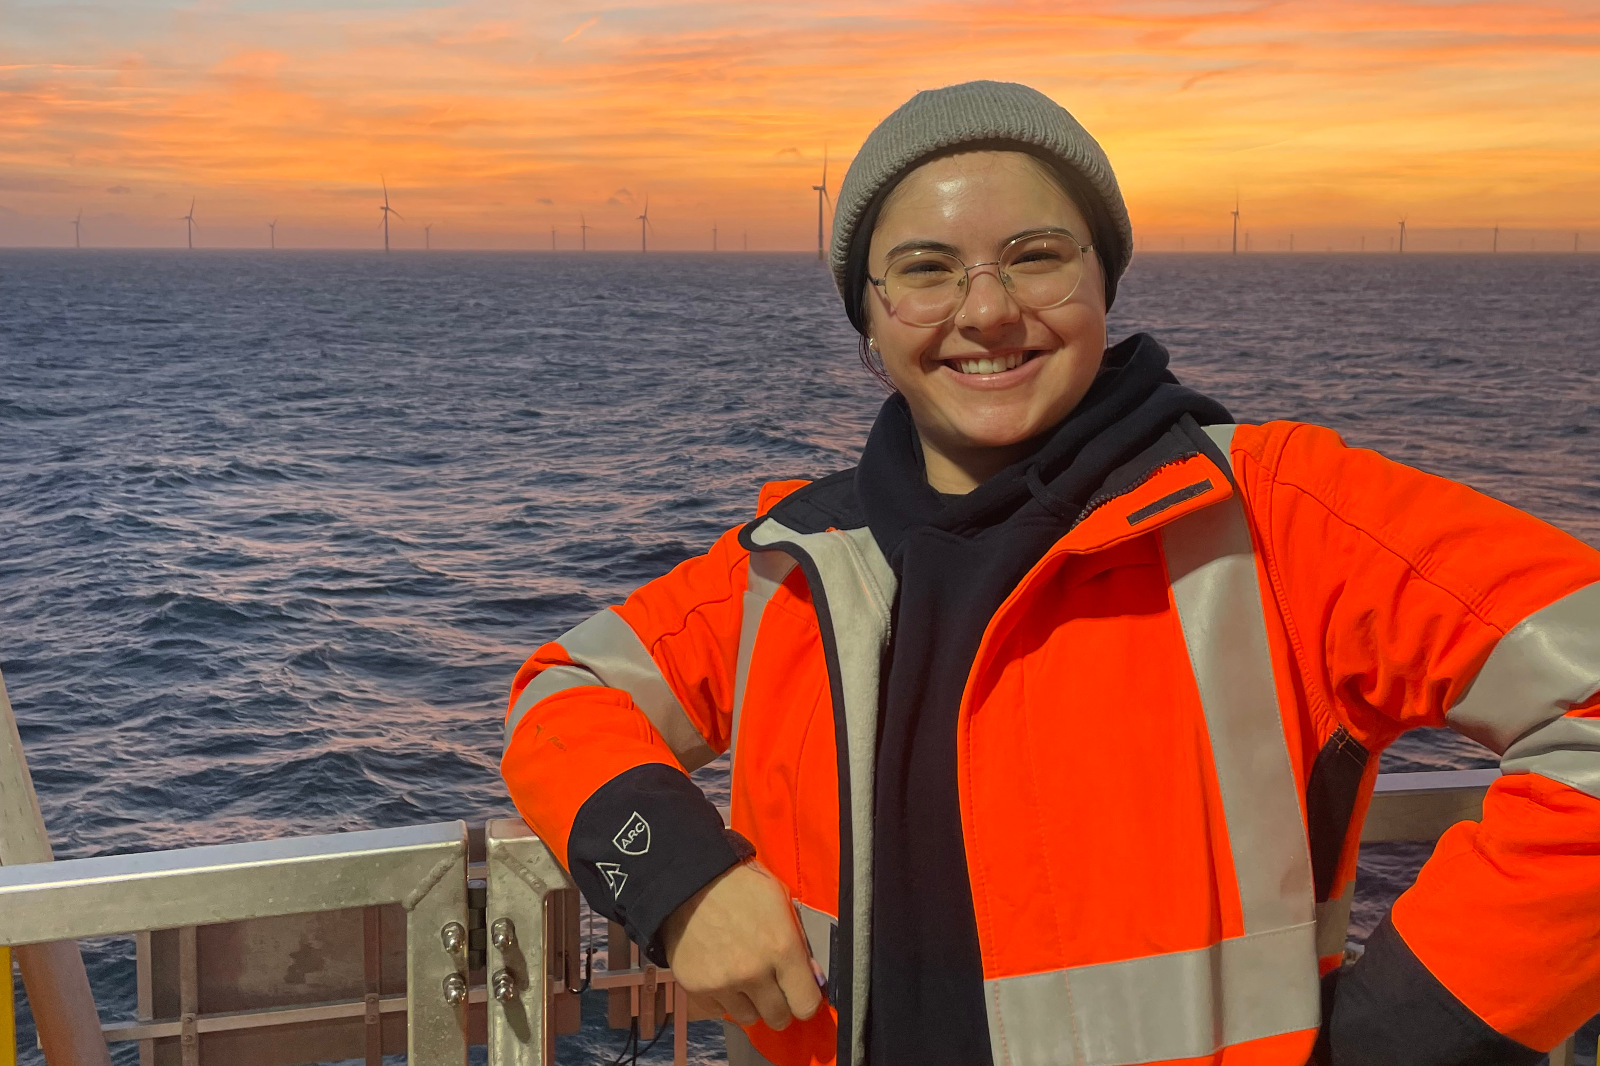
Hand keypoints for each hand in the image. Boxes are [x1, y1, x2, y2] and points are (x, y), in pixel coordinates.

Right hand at [661, 859, 823, 1030]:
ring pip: (748, 1017)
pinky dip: (723, 998)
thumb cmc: (741, 886)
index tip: (799, 994)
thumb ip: (798, 942)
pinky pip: (718, 1010)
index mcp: (781, 948)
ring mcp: (722, 983)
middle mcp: (753, 972)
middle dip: (779, 1005)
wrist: (689, 880)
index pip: (806, 1004)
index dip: (806, 1001)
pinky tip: (721, 972)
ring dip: (750, 1003)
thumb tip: (811, 977)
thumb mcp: (781, 902)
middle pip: (778, 1018)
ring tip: (743, 976)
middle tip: (771, 986)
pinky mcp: (695, 988)